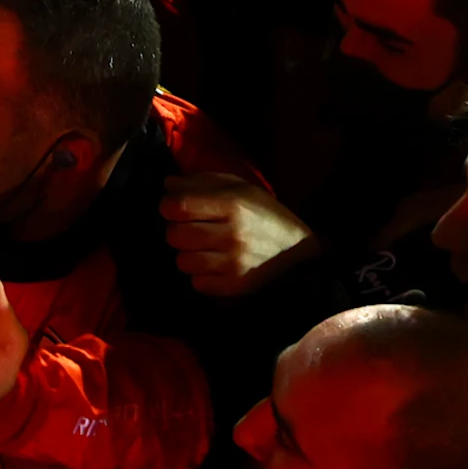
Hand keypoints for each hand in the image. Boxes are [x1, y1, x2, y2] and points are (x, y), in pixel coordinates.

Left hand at [162, 173, 311, 295]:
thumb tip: (168, 183)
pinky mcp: (236, 286)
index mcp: (233, 204)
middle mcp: (233, 234)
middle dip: (178, 231)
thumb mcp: (240, 189)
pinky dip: (201, 275)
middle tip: (191, 229)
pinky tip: (215, 265)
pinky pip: (197, 283)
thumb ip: (203, 183)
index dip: (168, 207)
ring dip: (189, 255)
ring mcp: (234, 263)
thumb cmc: (264, 214)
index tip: (174, 209)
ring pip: (182, 262)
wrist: (299, 249)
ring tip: (205, 249)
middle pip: (175, 235)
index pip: (178, 206)